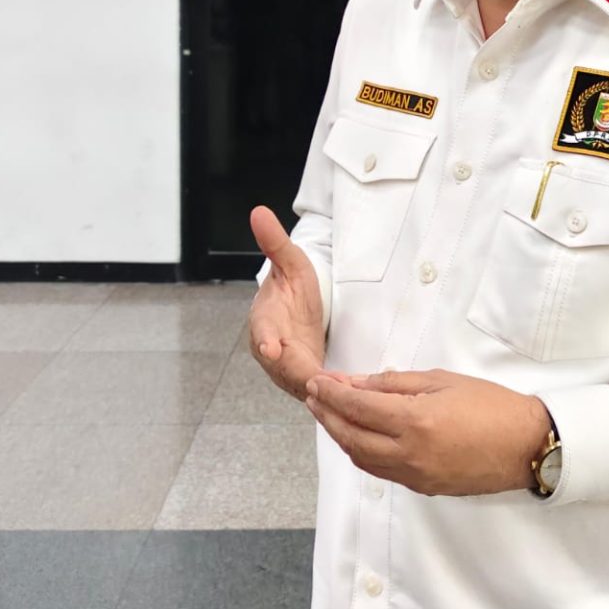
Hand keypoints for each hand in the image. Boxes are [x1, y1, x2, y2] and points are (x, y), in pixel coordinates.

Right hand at [247, 206, 327, 400]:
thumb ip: (275, 242)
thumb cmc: (292, 287)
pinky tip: (350, 396)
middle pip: (286, 366)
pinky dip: (331, 395)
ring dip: (322, 389)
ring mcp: (287, 370)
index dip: (265, 340)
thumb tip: (259, 212)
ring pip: (302, 384)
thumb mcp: (291, 263)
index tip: (270, 348)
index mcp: (264, 321)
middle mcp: (271, 350)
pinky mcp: (305, 382)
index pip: (261, 331)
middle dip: (305, 374)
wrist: (296, 311)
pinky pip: (316, 391)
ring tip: (344, 389)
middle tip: (327, 379)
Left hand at [304, 368, 551, 496]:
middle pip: (350, 436)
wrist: (526, 445)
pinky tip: (358, 436)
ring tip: (329, 414)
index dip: (332, 393)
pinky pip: (380, 470)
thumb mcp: (443, 380)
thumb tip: (358, 383)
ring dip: (340, 435)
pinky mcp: (423, 487)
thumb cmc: (491, 405)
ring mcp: (414, 475)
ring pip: (361, 458)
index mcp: (415, 421)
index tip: (317, 381)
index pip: (358, 407)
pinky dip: (361, 452)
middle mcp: (409, 453)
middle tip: (314, 395)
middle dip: (326, 415)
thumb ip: (396, 383)